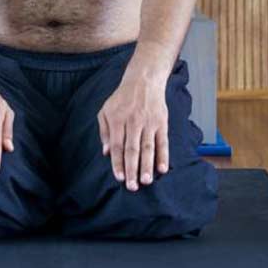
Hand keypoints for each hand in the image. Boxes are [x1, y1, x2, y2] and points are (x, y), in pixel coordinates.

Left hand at [97, 72, 169, 190]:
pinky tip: (162, 169)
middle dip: (132, 169)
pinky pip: (163, 142)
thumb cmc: (122, 98)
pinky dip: (163, 156)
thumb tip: (106, 153)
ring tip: (146, 181)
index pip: (117, 145)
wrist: (144, 80)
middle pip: (133, 149)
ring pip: (148, 147)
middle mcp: (133, 122)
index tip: (119, 178)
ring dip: (147, 166)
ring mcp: (149, 123)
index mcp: (117, 119)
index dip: (118, 163)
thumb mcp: (106, 110)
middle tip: (132, 186)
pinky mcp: (161, 123)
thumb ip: (104, 131)